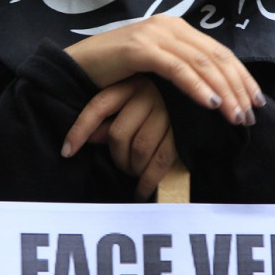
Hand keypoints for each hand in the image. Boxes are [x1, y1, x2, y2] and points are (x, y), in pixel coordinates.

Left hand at [62, 75, 176, 199]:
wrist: (207, 100)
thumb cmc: (166, 105)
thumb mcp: (135, 103)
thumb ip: (112, 118)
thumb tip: (91, 138)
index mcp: (131, 84)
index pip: (98, 107)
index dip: (79, 131)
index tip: (67, 151)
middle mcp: (149, 93)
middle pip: (119, 134)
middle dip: (117, 157)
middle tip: (122, 165)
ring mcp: (168, 111)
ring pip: (139, 148)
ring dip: (132, 168)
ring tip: (134, 172)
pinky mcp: (183, 131)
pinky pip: (159, 161)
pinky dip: (147, 180)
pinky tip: (142, 190)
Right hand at [65, 14, 264, 125]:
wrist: (74, 68)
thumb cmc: (114, 74)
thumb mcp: (154, 68)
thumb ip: (180, 69)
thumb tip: (215, 91)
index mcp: (176, 28)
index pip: (219, 52)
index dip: (241, 77)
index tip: (256, 101)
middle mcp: (169, 25)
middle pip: (216, 57)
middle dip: (238, 87)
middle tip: (251, 115)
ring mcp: (154, 34)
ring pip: (202, 63)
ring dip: (223, 92)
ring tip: (236, 116)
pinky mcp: (140, 48)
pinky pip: (178, 69)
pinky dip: (198, 87)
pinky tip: (212, 104)